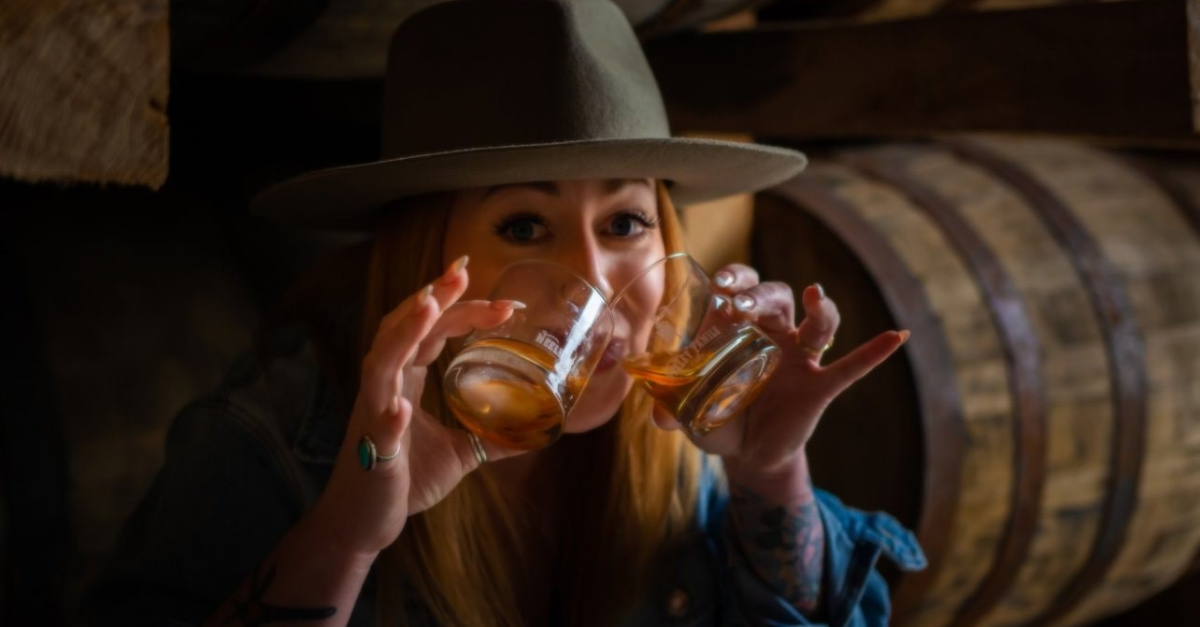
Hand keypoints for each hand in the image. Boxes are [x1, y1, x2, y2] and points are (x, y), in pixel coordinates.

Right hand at [309, 257, 524, 556]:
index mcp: (404, 380)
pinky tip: (402, 406)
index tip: (499, 296)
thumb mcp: (459, 454)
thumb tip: (537, 431)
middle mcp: (385, 387)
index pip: (430, 329)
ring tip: (429, 306)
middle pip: (405, 329)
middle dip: (434, 299)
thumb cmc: (402, 482)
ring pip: (382, 363)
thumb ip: (491, 437)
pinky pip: (377, 428)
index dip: (458, 306)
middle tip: (464, 272)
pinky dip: (389, 414)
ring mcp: (373, 415)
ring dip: (405, 333)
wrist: (363, 524)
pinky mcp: (370, 451)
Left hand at [651, 264, 907, 474]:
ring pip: (817, 322)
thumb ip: (672, 409)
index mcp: (737, 327)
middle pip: (777, 296)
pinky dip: (874, 351)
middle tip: (742, 305)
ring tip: (814, 297)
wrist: (746, 455)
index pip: (739, 287)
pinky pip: (851, 366)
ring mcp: (799, 358)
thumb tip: (658, 418)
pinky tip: (897, 336)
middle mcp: (772, 333)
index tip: (720, 282)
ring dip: (818, 308)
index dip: (734, 278)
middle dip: (761, 294)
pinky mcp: (819, 385)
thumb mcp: (689, 411)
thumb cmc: (716, 418)